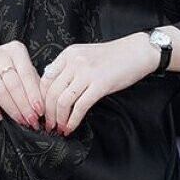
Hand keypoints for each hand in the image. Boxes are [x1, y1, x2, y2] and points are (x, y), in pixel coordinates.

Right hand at [0, 38, 44, 126]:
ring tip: (20, 120)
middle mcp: (0, 55)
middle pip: (14, 85)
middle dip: (24, 106)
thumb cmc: (7, 64)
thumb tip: (46, 105)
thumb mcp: (22, 66)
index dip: (34, 95)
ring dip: (11, 109)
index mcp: (16, 51)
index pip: (27, 75)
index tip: (40, 111)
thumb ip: (34, 82)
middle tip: (31, 120)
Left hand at [40, 33, 159, 134]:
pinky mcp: (100, 85)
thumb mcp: (85, 55)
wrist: (138, 52)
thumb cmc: (113, 56)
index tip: (42, 112)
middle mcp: (74, 62)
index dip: (40, 99)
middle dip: (48, 113)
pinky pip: (80, 106)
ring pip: (63, 101)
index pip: (45, 79)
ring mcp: (87, 73)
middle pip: (51, 92)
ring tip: (59, 128)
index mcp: (68, 54)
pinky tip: (71, 127)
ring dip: (59, 119)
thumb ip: (68, 68)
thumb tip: (53, 88)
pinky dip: (73, 120)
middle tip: (48, 125)